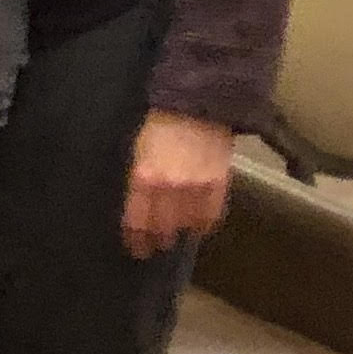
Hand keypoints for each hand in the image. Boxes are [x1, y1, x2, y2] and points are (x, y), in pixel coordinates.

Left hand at [121, 108, 233, 257]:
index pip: (136, 221)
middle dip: (156, 240)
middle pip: (162, 228)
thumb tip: (133, 204)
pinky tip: (197, 227)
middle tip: (152, 247)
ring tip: (173, 237)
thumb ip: (135, 179)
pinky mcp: (219, 185)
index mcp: (143, 178)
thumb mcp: (135, 150)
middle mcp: (170, 189)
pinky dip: (203, 224)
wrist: (197, 105)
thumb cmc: (159, 123)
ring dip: (179, 233)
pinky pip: (211, 215)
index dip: (135, 239)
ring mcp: (197, 188)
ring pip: (187, 225)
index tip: (135, 248)